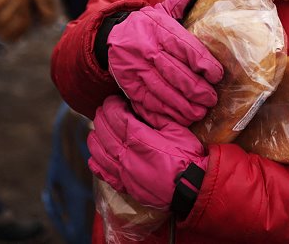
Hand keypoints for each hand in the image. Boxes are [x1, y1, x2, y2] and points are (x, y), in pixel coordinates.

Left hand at [88, 95, 207, 210]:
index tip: (112, 100)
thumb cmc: (188, 156)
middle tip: (103, 110)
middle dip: (102, 118)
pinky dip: (96, 163)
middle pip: (105, 133)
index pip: (116, 117)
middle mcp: (128, 156)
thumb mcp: (176, 129)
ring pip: (100, 153)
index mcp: (140, 139)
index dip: (111, 106)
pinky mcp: (126, 187)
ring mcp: (125, 173)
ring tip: (96, 129)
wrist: (193, 188)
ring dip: (95, 138)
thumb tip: (140, 103)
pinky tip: (94, 156)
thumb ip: (155, 116)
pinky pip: (104, 174)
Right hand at [107, 0, 222, 128]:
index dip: (205, 64)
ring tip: (199, 112)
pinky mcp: (128, 86)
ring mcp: (136, 69)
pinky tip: (179, 118)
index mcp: (159, 29)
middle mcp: (147, 49)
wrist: (109, 37)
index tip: (217, 75)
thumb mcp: (162, 10)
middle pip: (177, 74)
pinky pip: (149, 104)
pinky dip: (166, 114)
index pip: (186, 48)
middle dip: (198, 90)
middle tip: (211, 99)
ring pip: (164, 92)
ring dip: (185, 106)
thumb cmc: (146, 26)